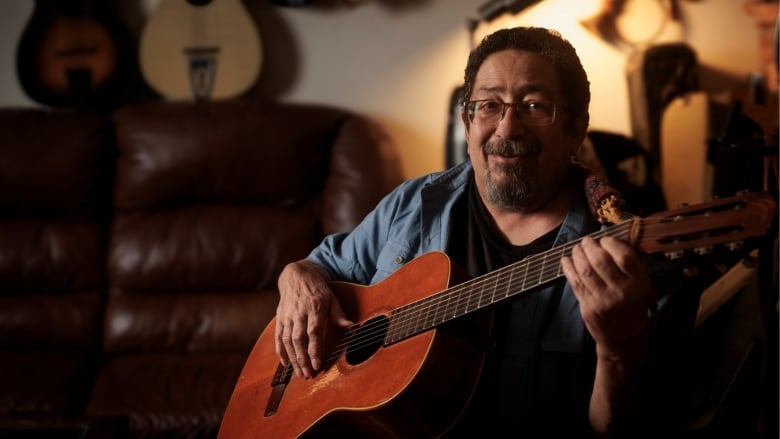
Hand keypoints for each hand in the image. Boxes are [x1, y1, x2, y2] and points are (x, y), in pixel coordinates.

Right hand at [275, 260, 352, 377]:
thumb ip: (339, 315)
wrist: (297, 275)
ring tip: (300, 373)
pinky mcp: (280, 318)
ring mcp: (288, 316)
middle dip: (303, 359)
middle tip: (308, 375)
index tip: (318, 364)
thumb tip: (352, 327)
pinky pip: (278, 336)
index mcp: (315, 308)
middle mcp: (299, 313)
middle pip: (299, 339)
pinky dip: (280, 351)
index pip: (314, 332)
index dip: (315, 349)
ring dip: (293, 358)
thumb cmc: (318, 290)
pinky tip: (285, 363)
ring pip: (287, 340)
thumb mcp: (332, 299)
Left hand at [560, 236, 655, 357]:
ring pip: (585, 270)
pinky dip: (568, 268)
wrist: (624, 340)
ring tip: (577, 248)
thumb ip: (631, 267)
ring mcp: (602, 300)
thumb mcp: (642, 288)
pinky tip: (567, 260)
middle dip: (590, 246)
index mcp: (638, 285)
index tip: (605, 239)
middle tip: (586, 241)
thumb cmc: (634, 308)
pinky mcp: (588, 307)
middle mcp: (621, 292)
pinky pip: (575, 283)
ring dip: (577, 254)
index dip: (611, 243)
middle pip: (601, 260)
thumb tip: (613, 240)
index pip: (624, 256)